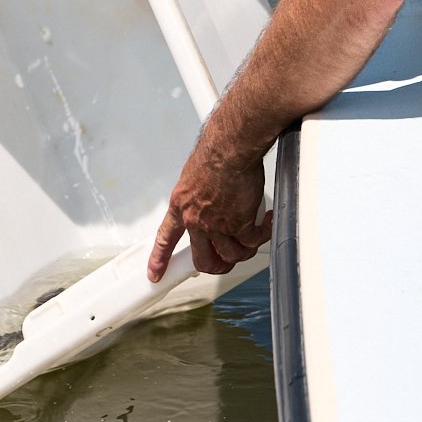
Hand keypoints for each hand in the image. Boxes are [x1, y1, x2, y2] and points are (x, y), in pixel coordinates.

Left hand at [148, 152, 271, 280]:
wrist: (230, 148)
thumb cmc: (214, 154)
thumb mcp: (193, 177)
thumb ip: (198, 196)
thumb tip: (208, 201)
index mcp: (180, 206)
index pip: (165, 239)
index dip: (159, 259)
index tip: (155, 273)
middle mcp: (196, 220)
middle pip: (203, 260)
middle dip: (216, 266)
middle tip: (224, 263)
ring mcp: (218, 225)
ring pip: (231, 255)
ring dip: (244, 251)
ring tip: (252, 238)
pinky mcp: (240, 224)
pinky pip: (252, 241)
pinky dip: (262, 234)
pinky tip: (266, 224)